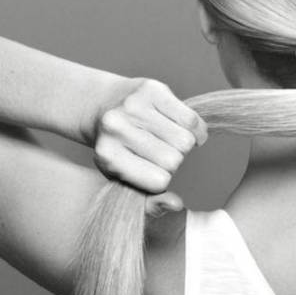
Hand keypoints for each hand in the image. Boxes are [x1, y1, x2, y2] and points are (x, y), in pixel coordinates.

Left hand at [87, 77, 207, 212]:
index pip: (159, 181)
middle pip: (173, 159)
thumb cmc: (118, 149)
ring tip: (168, 140)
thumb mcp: (124, 180)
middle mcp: (117, 128)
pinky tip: (182, 128)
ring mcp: (134, 105)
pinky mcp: (151, 89)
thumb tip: (177, 205)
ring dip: (184, 144)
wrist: (101, 106)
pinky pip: (191, 119)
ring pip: (185, 140)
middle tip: (159, 153)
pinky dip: (194, 128)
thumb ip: (148, 203)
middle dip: (173, 161)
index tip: (151, 171)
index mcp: (107, 156)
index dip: (162, 180)